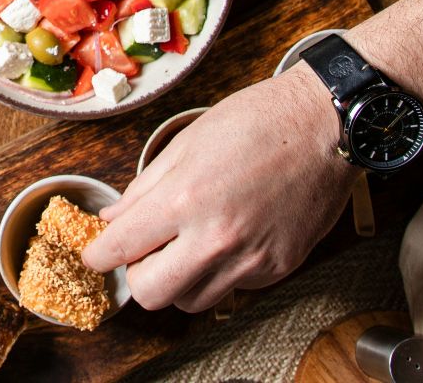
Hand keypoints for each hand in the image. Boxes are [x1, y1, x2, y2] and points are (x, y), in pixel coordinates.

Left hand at [81, 67, 358, 311]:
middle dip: (137, 275)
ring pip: (191, 301)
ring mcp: (250, 258)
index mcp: (185, 198)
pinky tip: (227, 239)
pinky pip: (232, 290)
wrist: (324, 125)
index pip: (120, 249)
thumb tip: (114, 218)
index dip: (98, 254)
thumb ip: (146, 186)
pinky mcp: (278, 268)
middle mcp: (216, 237)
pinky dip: (220, 273)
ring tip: (186, 245)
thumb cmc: (258, 121)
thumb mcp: (188, 141)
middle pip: (151, 293)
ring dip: (178, 280)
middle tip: (144, 251)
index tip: (98, 251)